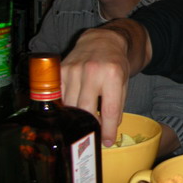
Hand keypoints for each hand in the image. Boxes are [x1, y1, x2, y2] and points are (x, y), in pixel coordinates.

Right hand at [61, 20, 147, 145]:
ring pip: (70, 105)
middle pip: (85, 110)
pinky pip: (58, 96)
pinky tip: (68, 112)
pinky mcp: (61, 69)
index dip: (107, 130)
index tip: (106, 142)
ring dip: (74, 118)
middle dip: (88, 127)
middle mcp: (93, 71)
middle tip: (90, 137)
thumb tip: (106, 132)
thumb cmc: (115, 65)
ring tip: (80, 126)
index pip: (109, 110)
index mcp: (113, 75)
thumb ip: (117, 107)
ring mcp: (74, 69)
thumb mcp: (124, 83)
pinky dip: (63, 106)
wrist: (103, 40)